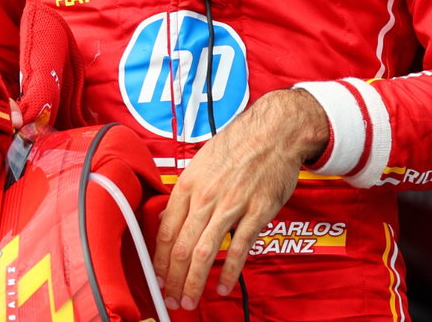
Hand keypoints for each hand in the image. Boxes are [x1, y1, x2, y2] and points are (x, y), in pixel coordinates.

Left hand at [152, 89, 326, 308]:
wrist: (274, 131)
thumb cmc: (238, 144)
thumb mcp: (200, 163)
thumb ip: (185, 193)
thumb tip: (167, 219)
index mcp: (188, 185)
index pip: (165, 231)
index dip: (158, 261)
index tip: (157, 278)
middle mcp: (206, 196)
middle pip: (181, 247)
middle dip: (172, 279)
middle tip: (171, 299)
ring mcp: (231, 205)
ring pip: (204, 252)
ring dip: (193, 282)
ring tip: (189, 300)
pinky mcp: (257, 212)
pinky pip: (240, 248)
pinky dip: (229, 272)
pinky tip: (221, 287)